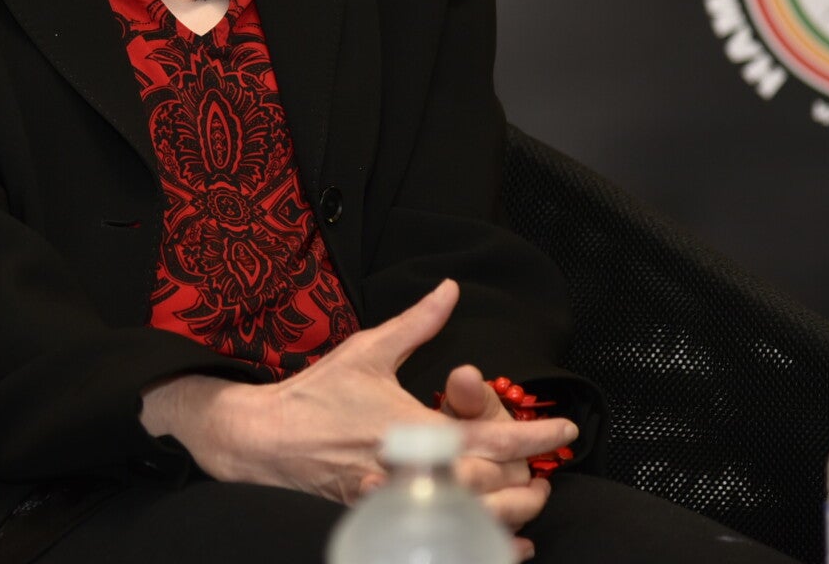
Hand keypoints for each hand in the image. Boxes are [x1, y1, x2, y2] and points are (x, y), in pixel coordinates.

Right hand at [141, 279, 575, 513]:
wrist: (264, 439)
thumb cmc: (316, 395)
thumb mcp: (368, 351)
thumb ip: (416, 324)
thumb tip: (449, 289)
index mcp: (415, 426)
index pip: (490, 434)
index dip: (534, 434)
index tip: (564, 429)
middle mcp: (412, 467)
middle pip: (491, 486)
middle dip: (527, 482)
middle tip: (544, 472)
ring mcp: (398, 497)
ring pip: (470, 517)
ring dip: (505, 513)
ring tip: (526, 505)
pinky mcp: (382, 514)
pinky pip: (439, 533)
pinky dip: (470, 539)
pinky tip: (493, 542)